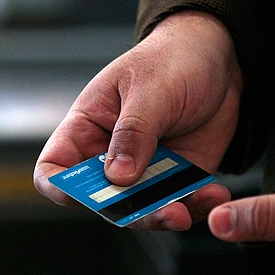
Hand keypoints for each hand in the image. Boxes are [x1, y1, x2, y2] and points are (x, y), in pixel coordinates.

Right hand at [34, 11, 241, 229]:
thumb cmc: (172, 59)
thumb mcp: (150, 88)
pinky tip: (213, 193)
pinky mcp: (179, 178)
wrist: (218, 58)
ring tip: (187, 211)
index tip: (80, 196)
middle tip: (157, 210)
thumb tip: (118, 176)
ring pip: (144, 209)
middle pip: (103, 200)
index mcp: (89, 127)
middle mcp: (113, 155)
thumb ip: (133, 132)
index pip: (56, 166)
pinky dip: (198, 205)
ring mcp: (147, 170)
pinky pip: (183, 202)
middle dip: (127, 211)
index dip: (60, 186)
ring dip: (164, 215)